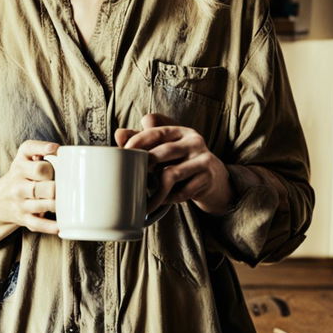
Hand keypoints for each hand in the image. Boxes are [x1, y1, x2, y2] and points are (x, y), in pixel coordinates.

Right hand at [0, 140, 59, 234]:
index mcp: (19, 167)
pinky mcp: (24, 218)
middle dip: (57, 187)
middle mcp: (18, 185)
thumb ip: (39, 148)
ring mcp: (20, 203)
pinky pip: (37, 224)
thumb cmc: (21, 174)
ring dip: (57, 205)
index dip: (52, 167)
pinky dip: (49, 226)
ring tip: (67, 201)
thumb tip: (59, 149)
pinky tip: (60, 225)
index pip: (40, 167)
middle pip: (45, 187)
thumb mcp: (24, 156)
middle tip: (64, 186)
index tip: (58, 160)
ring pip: (43, 205)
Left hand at [115, 113, 232, 214]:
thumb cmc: (181, 160)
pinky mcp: (207, 179)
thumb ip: (143, 140)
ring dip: (155, 189)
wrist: (213, 178)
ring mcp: (203, 160)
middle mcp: (194, 142)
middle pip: (165, 151)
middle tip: (130, 177)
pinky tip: (162, 201)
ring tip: (145, 200)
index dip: (139, 140)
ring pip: (172, 174)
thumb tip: (119, 134)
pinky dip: (169, 198)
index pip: (157, 131)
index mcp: (180, 131)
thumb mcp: (165, 148)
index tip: (124, 151)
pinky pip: (183, 191)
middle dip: (146, 164)